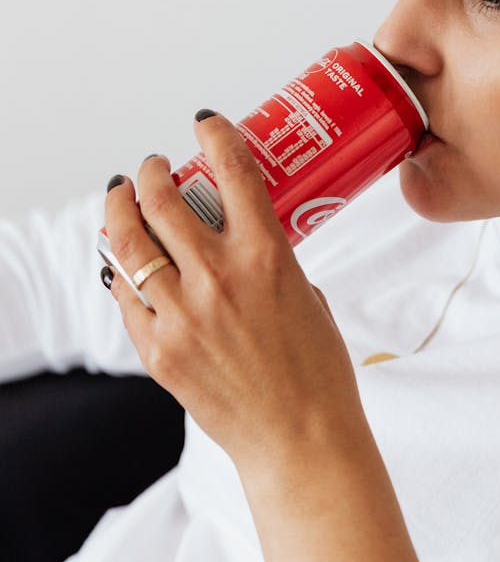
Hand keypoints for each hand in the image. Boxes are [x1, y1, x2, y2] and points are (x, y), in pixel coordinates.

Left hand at [104, 111, 364, 482]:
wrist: (300, 439)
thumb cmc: (317, 371)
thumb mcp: (308, 294)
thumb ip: (271, 262)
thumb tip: (241, 245)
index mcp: (267, 255)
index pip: (232, 169)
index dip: (214, 133)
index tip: (205, 122)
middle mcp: (219, 276)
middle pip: (162, 197)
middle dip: (150, 171)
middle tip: (152, 167)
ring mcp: (182, 314)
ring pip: (128, 241)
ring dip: (120, 208)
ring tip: (122, 198)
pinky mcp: (158, 350)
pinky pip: (124, 296)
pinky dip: (121, 272)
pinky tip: (125, 264)